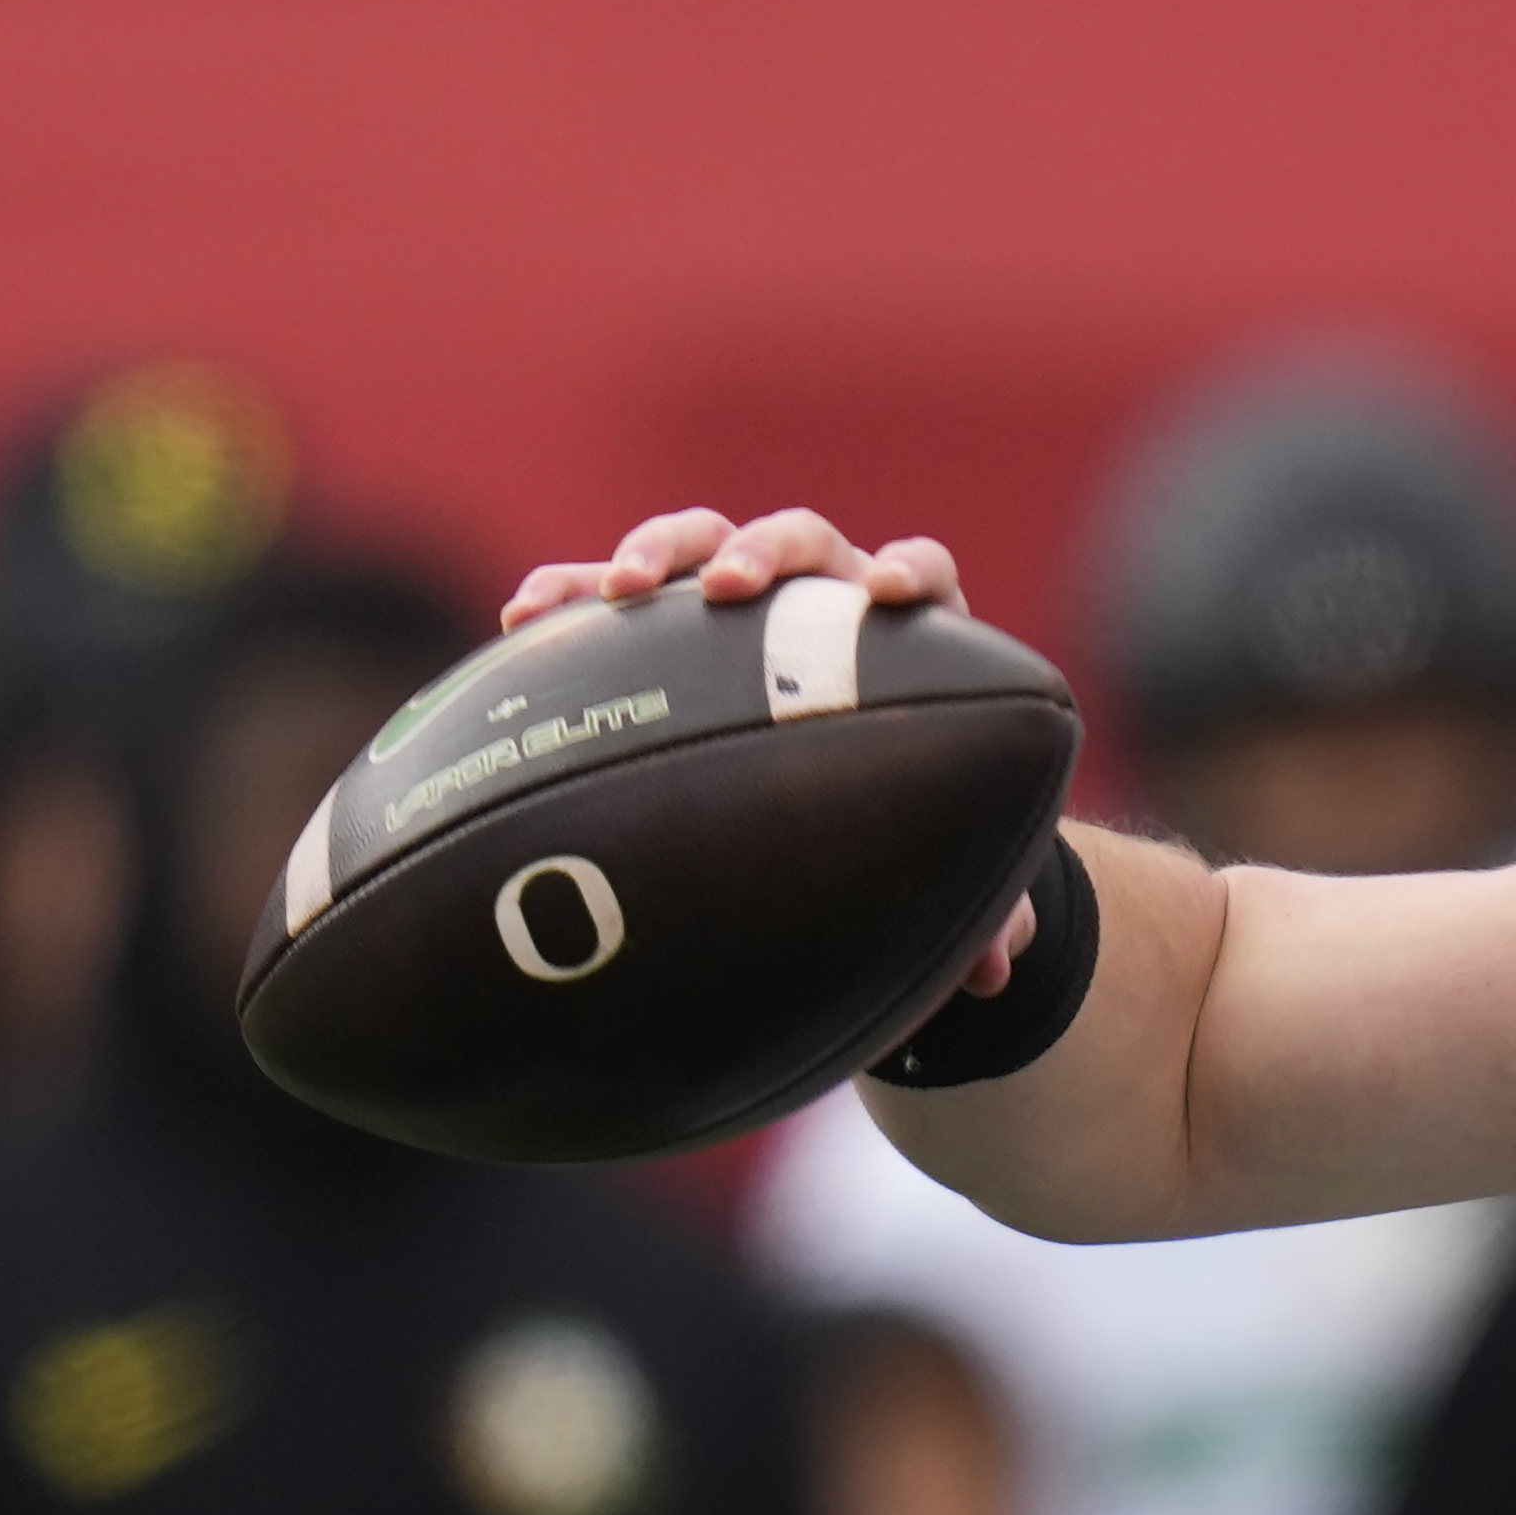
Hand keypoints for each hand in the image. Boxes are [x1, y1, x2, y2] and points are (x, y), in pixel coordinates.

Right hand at [503, 511, 1033, 995]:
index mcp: (905, 637)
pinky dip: (570, 594)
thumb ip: (981, 907)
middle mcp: (823, 597)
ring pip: (703, 541)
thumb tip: (993, 974)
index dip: (910, 572)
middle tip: (729, 588)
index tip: (888, 593)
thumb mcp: (937, 854)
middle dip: (763, 554)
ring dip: (661, 553)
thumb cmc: (899, 812)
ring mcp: (740, 598)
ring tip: (613, 590)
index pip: (923, 572)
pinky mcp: (663, 619)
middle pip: (802, 541)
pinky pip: (609, 591)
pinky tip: (522, 617)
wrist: (831, 791)